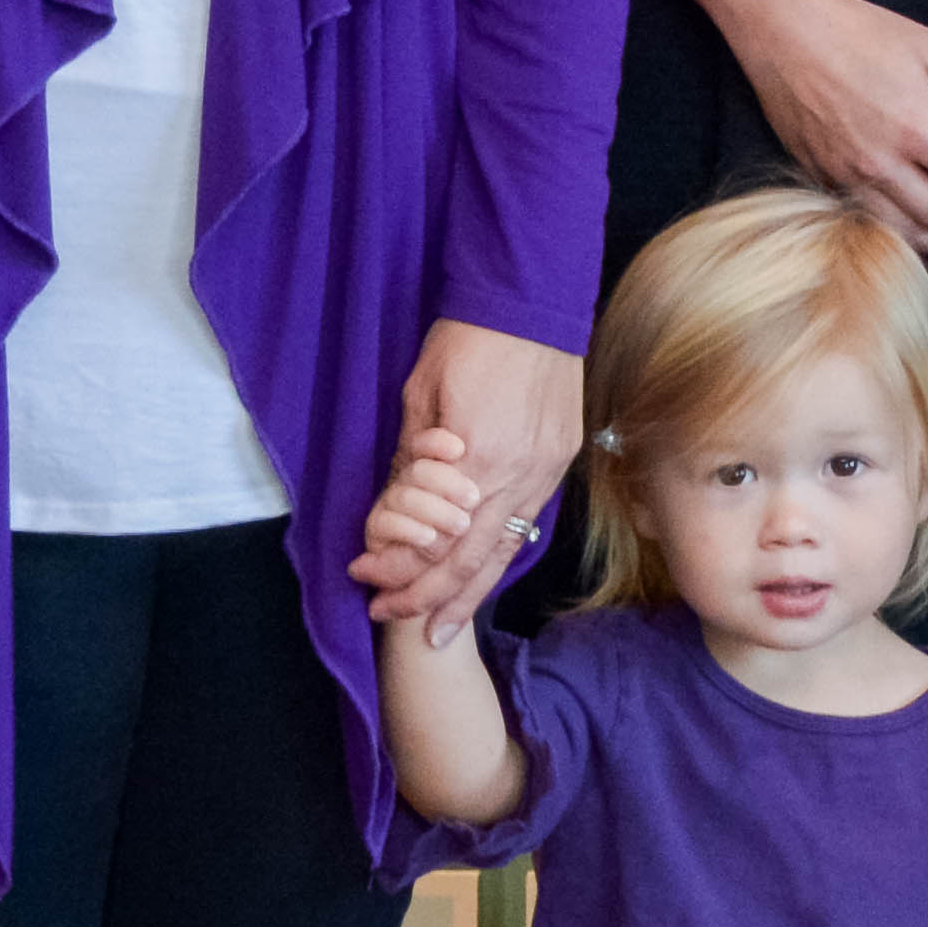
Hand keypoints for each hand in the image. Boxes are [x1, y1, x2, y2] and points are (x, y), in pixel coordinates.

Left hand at [372, 321, 582, 638]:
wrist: (531, 302)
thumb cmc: (468, 341)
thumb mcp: (419, 397)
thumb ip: (410, 459)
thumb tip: (398, 506)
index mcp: (478, 461)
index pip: (436, 542)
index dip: (399, 570)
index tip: (365, 580)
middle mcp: (519, 475)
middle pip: (473, 560)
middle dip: (429, 597)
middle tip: (393, 617)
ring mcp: (547, 469)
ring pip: (507, 549)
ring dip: (469, 590)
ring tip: (440, 623)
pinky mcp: (562, 457)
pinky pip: (529, 519)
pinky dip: (502, 553)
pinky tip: (482, 572)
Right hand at [727, 0, 927, 250]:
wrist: (787, 34)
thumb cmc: (859, 32)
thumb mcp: (926, 47)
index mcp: (918, 129)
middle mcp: (884, 162)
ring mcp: (848, 175)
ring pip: (901, 227)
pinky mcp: (821, 176)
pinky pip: (865, 216)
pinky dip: (894, 228)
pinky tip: (909, 228)